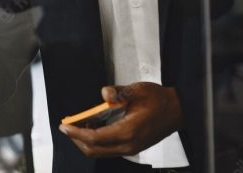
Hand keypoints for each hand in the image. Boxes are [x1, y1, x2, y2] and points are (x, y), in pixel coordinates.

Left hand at [59, 82, 183, 157]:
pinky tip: (93, 128)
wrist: (177, 110)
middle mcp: (128, 145)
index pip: (95, 138)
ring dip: (86, 141)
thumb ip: (118, 93)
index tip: (64, 126)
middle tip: (68, 126)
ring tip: (78, 126)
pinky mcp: (132, 147)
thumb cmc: (159, 100)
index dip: (76, 133)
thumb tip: (104, 94)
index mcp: (128, 132)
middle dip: (77, 139)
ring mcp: (130, 148)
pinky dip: (97, 141)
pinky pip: (109, 149)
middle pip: (94, 149)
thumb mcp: (138, 90)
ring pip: (101, 152)